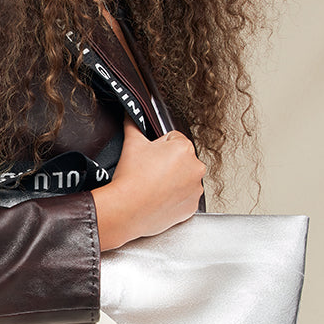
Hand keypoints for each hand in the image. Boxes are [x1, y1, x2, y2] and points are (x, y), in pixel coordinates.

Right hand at [92, 117, 205, 250]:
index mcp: (184, 148)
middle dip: (168, 164)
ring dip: (173, 181)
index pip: (173, 140)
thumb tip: (130, 114)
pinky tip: (159, 198)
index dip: (158, 148)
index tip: (149, 159)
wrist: (128, 210)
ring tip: (154, 187)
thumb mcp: (132, 144)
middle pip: (181, 160)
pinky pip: (185, 198)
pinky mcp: (191, 207)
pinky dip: (174, 198)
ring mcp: (195, 189)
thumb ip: (133, 124)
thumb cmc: (132, 179)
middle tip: (149, 173)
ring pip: (184, 179)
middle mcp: (196, 168)